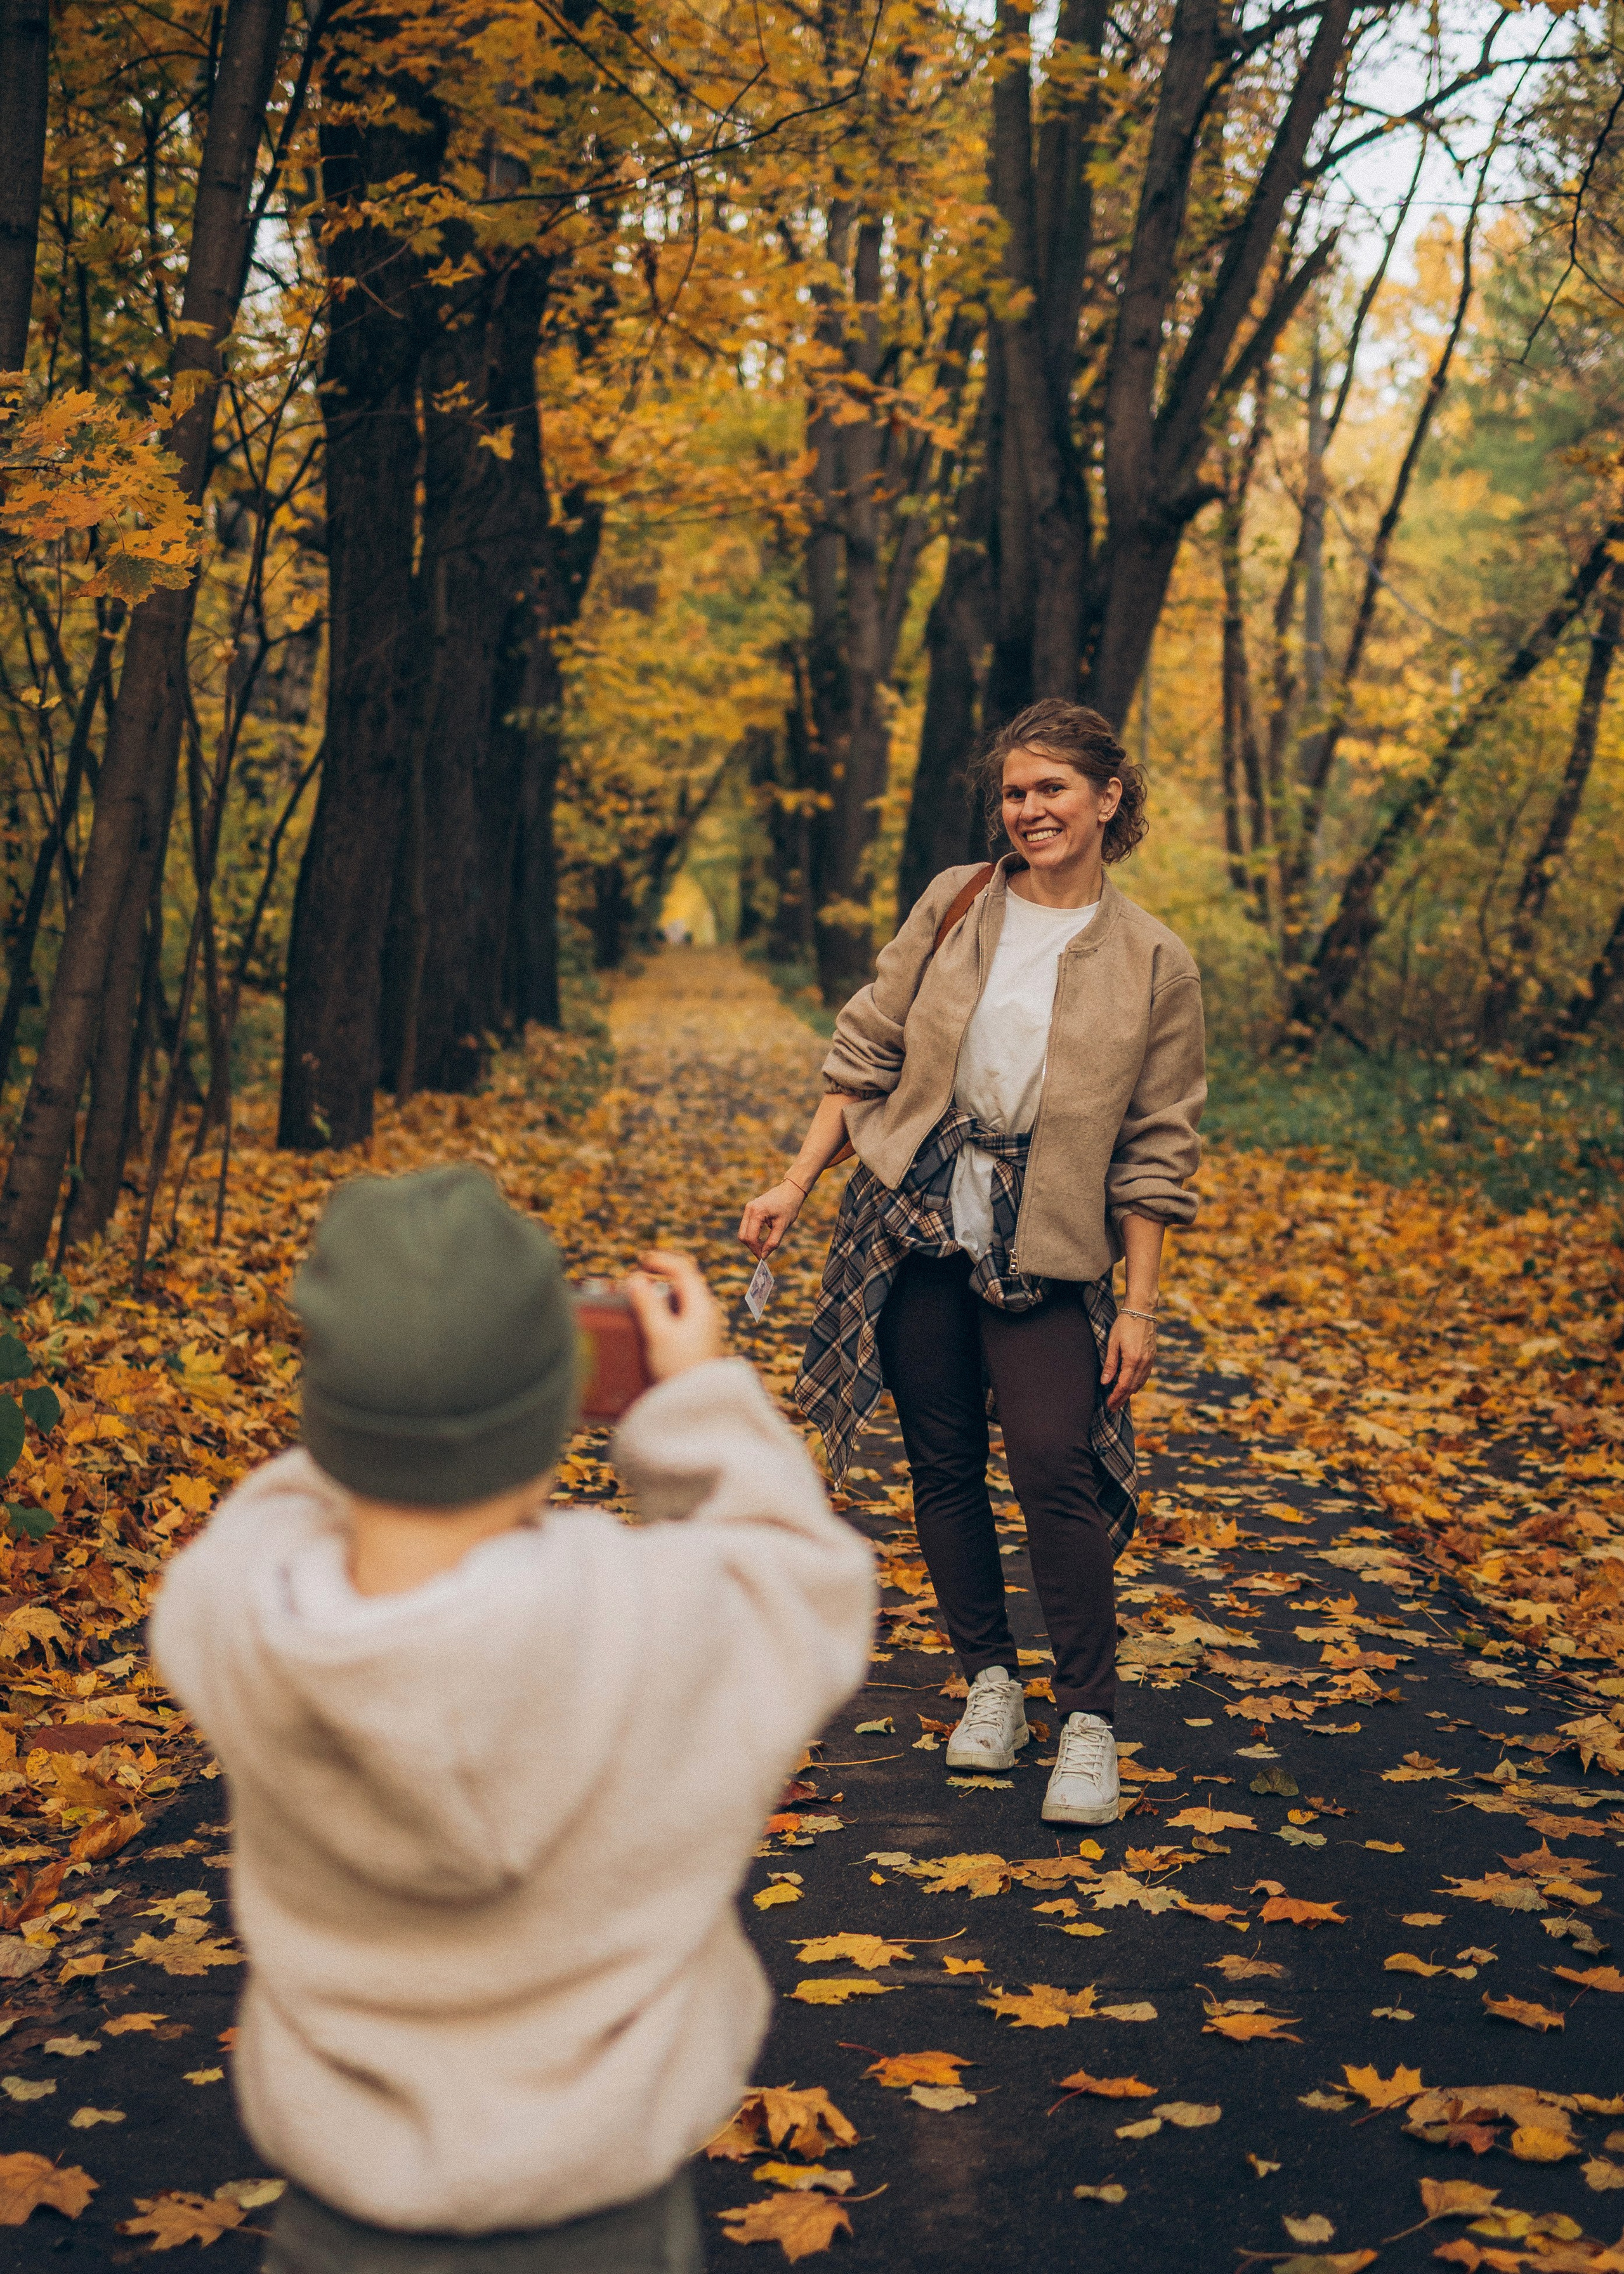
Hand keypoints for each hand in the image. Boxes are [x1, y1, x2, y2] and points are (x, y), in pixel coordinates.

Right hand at [624, 1251, 724, 1381]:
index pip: (684, 1270)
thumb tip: (635, 1280)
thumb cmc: (680, 1369)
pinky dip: (662, 1315)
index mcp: (702, 1306)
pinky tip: (647, 1327)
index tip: (640, 1261)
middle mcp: (706, 1315)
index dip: (661, 1261)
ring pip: (680, 1303)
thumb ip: (647, 1305)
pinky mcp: (697, 1344)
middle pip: (683, 1285)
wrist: (700, 1407)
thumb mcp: (659, 1335)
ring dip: (658, 1299)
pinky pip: (679, 1319)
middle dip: (658, 1280)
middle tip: (635, 1284)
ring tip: (637, 1304)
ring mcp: (703, 1330)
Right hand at [738, 1179, 805, 1259]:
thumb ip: (773, 1242)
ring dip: (752, 1241)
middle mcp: (749, 1209)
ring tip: (764, 1246)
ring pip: (743, 1231)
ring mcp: (748, 1208)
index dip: (756, 1250)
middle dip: (752, 1246)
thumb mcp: (783, 1226)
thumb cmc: (789, 1206)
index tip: (763, 1258)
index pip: (750, 1237)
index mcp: (757, 1212)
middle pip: (743, 1235)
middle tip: (763, 1254)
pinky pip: (747, 1226)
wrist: (790, 1190)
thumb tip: (763, 1256)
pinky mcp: (750, 1209)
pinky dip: (753, 1234)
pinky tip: (763, 1238)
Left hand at [1100, 1310, 1155, 1413]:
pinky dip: (1138, 1384)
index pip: (1123, 1385)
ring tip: (1120, 1399)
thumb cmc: (1124, 1324)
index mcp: (1132, 1360)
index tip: (1108, 1405)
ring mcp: (1150, 1360)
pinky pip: (1145, 1376)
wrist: (1142, 1310)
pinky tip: (1131, 1386)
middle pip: (1132, 1387)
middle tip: (1112, 1407)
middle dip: (1122, 1399)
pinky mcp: (1152, 1357)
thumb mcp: (1113, 1343)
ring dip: (1130, 1393)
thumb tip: (1104, 1382)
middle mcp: (1143, 1363)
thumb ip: (1110, 1364)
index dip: (1116, 1397)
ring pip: (1140, 1383)